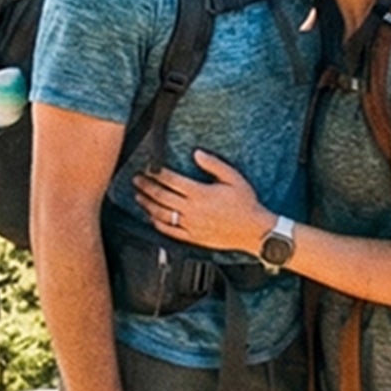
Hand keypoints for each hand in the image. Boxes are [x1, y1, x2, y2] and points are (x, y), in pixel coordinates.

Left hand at [133, 149, 266, 253]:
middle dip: (147, 187)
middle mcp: (193, 210)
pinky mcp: (193, 238)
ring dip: (147, 204)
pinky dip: (157, 223)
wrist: (254, 230)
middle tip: (137, 180)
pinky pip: (170, 231)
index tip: (149, 168)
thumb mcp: (234, 178)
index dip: (158, 173)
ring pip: (162, 214)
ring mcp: (191, 225)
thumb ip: (214, 164)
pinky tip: (151, 217)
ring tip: (138, 196)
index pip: (172, 181)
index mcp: (201, 193)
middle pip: (162, 197)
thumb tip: (197, 153)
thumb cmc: (246, 203)